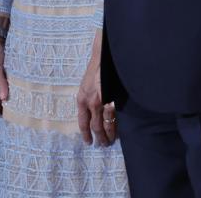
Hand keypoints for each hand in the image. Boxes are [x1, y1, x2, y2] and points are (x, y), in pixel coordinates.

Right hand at [0, 35, 7, 132]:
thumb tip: (5, 99)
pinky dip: (11, 100)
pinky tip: (19, 104)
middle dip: (1, 118)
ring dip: (7, 110)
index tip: (1, 131)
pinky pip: (6, 92)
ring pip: (1, 101)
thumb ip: (1, 82)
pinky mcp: (2, 78)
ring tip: (16, 120)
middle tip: (11, 130)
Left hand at [76, 29, 115, 145]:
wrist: (104, 56)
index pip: (82, 122)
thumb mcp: (86, 85)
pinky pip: (115, 116)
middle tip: (103, 145)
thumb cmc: (96, 68)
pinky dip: (117, 126)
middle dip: (99, 137)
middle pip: (94, 126)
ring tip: (111, 141)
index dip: (85, 134)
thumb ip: (88, 99)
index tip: (88, 142)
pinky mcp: (113, 98)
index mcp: (81, 99)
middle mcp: (90, 102)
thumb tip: (92, 112)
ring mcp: (102, 101)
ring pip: (105, 124)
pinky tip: (119, 131)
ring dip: (108, 135)